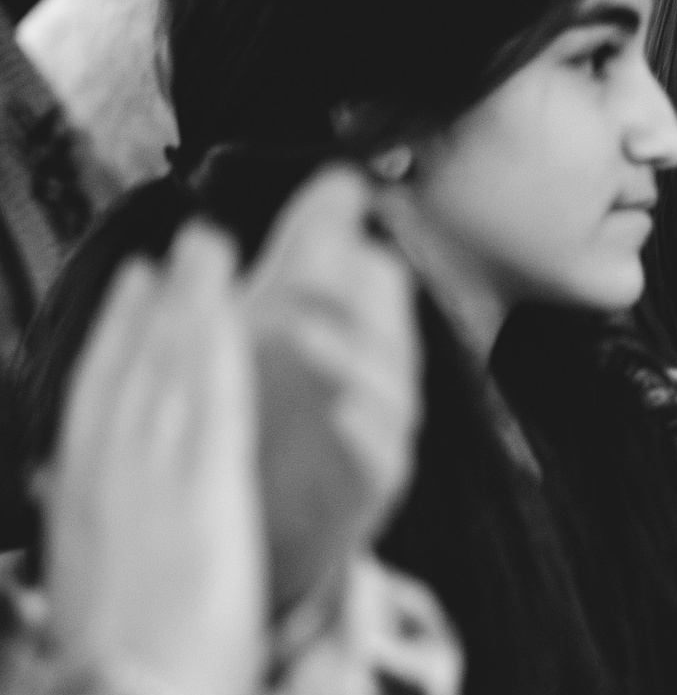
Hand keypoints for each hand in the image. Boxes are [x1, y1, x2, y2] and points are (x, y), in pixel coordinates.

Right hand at [48, 226, 264, 694]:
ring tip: (205, 250)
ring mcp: (151, 484)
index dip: (113, 353)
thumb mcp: (99, 617)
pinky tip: (228, 305)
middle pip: (127, 379)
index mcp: (83, 517)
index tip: (132, 305)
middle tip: (171, 253)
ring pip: (167, 374)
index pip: (97, 414)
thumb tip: (92, 547)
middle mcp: (108, 486)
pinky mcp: (199, 495)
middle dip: (150, 312)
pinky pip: (207, 403)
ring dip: (186, 305)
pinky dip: (211, 346)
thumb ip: (101, 566)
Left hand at [241, 165, 421, 617]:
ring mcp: (382, 433)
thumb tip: (341, 175)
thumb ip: (314, 250)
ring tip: (300, 327)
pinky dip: (366, 434)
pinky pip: (385, 458)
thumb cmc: (278, 410)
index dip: (353, 242)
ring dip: (348, 356)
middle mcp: (379, 377)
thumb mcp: (288, 319)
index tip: (335, 204)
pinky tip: (342, 412)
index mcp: (360, 331)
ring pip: (389, 389)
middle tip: (313, 261)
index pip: (374, 278)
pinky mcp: (375, 486)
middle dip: (355, 296)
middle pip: (388, 328)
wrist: (270, 519)